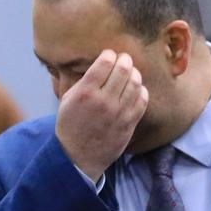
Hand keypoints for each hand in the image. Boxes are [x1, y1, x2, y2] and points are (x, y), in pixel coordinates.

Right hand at [55, 50, 148, 181]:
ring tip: (129, 73)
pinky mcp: (130, 122)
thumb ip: (83, 82)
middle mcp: (104, 100)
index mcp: (85, 92)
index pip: (105, 63)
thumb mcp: (67, 100)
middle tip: (123, 60)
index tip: (108, 55)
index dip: (109, 55)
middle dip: (125, 60)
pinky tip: (135, 89)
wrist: (77, 155)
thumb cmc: (70, 124)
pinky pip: (142, 99)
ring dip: (134, 74)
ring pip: (136, 82)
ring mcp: (119, 112)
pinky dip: (141, 90)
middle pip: (124, 69)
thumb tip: (101, 65)